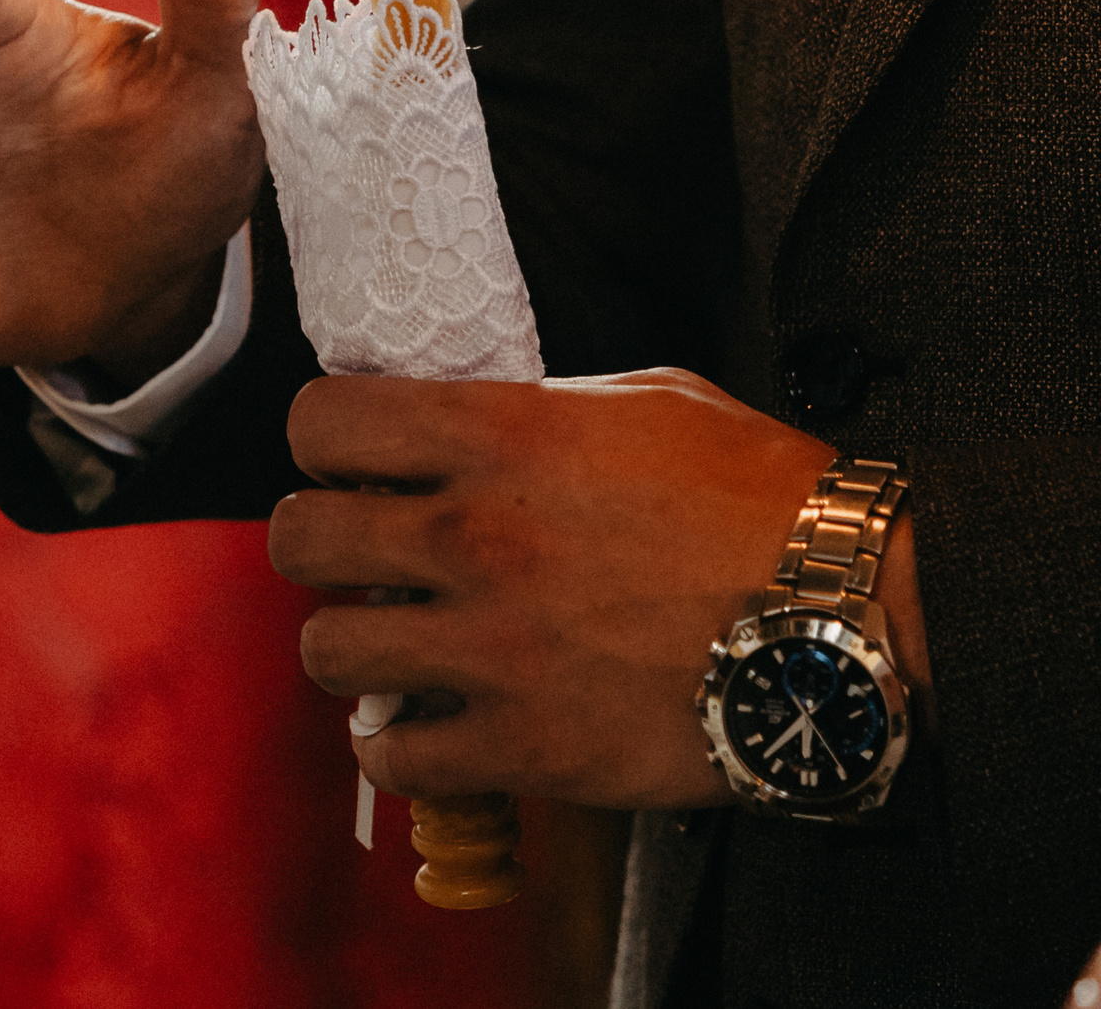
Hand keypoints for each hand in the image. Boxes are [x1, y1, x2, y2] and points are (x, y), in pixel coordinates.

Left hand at [265, 368, 928, 809]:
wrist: (862, 617)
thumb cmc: (765, 500)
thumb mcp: (647, 401)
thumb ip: (534, 410)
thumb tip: (464, 422)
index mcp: (499, 436)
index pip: (321, 420)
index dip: (325, 441)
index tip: (350, 461)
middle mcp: (475, 536)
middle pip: (299, 536)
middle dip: (321, 543)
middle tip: (366, 558)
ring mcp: (494, 646)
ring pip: (328, 650)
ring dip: (355, 649)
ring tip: (399, 646)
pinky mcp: (527, 746)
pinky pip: (395, 759)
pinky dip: (399, 751)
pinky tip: (429, 731)